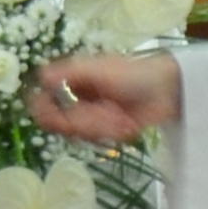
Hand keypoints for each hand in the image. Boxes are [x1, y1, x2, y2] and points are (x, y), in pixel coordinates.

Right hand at [27, 50, 177, 145]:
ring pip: (78, 133)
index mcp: (69, 82)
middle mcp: (75, 100)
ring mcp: (90, 117)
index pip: (42, 103)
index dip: (46, 112)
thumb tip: (40, 76)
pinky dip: (112, 131)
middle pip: (58, 123)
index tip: (58, 116)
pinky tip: (125, 122)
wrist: (167, 90)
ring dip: (100, 125)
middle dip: (81, 121)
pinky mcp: (106, 131)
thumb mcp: (98, 68)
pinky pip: (97, 140)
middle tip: (104, 112)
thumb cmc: (132, 73)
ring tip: (118, 114)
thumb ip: (69, 73)